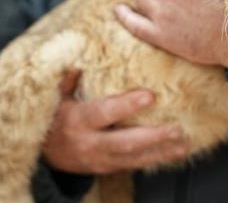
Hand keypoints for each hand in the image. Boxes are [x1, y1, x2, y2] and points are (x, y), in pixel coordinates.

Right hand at [42, 70, 187, 173]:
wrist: (44, 155)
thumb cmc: (55, 117)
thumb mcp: (55, 97)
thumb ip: (67, 80)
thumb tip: (78, 60)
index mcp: (78, 121)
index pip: (105, 113)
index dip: (127, 105)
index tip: (151, 96)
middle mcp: (90, 143)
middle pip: (125, 142)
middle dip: (152, 137)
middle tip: (176, 129)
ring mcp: (101, 159)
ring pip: (134, 158)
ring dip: (160, 153)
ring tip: (183, 145)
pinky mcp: (109, 168)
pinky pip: (134, 165)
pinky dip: (155, 160)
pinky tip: (175, 153)